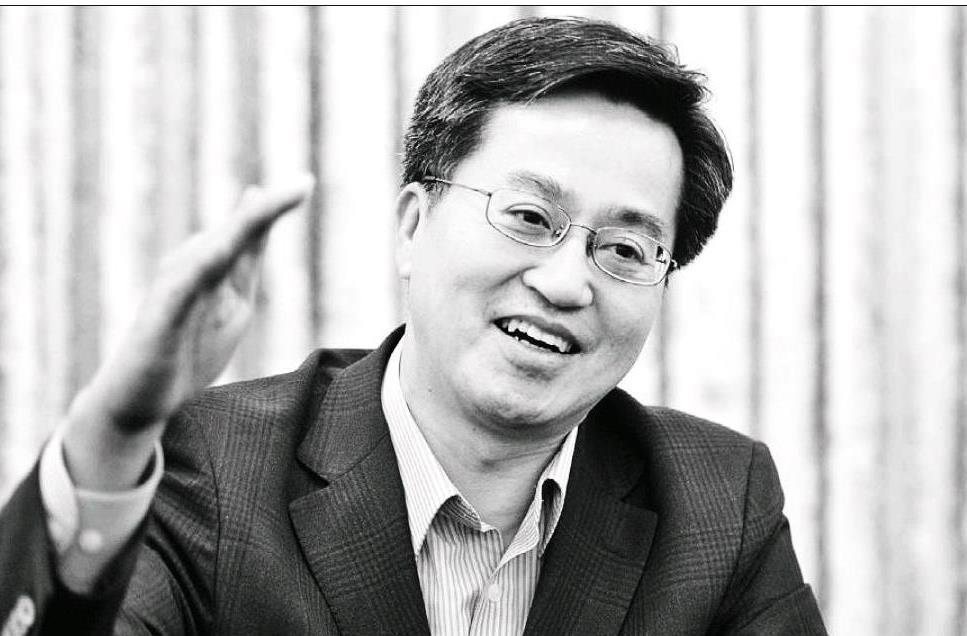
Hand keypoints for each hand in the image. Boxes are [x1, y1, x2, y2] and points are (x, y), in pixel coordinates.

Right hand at [63, 175, 313, 488]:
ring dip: (240, 226)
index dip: (277, 208)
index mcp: (213, 266)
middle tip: (305, 182)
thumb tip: (260, 219)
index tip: (308, 182)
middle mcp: (191, 267)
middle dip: (266, 209)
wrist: (140, 402)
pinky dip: (199, 265)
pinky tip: (218, 249)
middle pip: (234, 233)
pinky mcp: (157, 317)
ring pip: (209, 250)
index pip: (249, 232)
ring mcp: (174, 290)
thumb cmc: (186, 352)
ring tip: (267, 201)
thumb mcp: (232, 304)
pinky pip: (180, 286)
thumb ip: (245, 263)